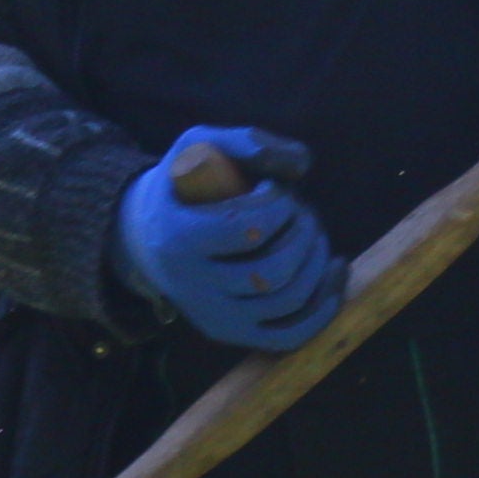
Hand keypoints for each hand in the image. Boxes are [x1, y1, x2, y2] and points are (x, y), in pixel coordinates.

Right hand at [115, 126, 340, 349]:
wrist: (144, 240)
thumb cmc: (181, 187)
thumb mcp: (198, 146)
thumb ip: (248, 142)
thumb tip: (302, 164)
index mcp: (177, 238)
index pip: (245, 229)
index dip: (277, 205)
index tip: (275, 189)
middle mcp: (192, 286)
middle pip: (270, 271)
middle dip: (303, 234)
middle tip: (303, 211)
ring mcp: (214, 316)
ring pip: (286, 301)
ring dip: (316, 262)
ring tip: (314, 235)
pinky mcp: (233, 333)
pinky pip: (288, 335)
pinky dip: (323, 307)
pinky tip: (334, 271)